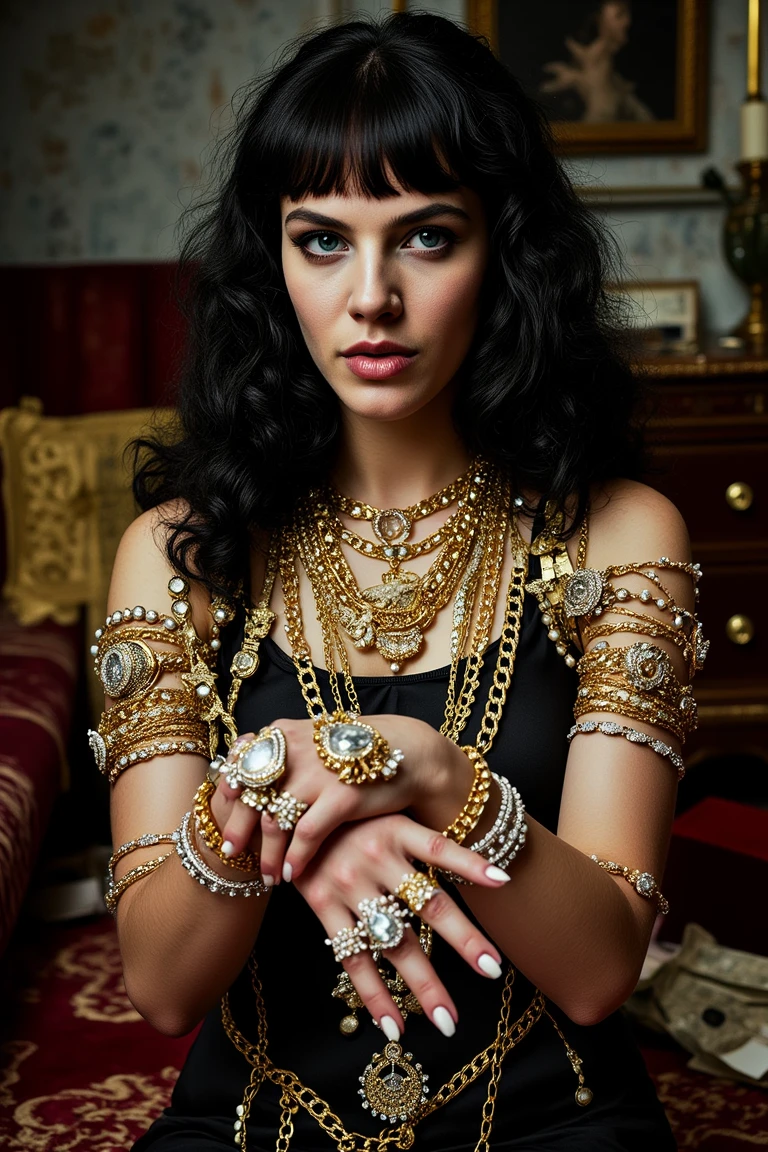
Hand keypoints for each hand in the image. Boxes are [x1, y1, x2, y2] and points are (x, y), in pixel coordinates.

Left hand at [215, 716, 471, 884]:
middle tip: (228, 855)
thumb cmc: (357, 751)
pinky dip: (295, 857)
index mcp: (284, 733)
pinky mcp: (340, 796)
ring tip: (266, 876)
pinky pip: (306, 835)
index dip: (228, 790)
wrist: (409, 753)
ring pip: (275, 821)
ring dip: (267, 854)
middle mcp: (295, 750)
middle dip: (238, 829)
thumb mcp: (316, 739)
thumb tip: (242, 773)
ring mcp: (317, 774)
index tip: (221, 813)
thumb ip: (282, 752)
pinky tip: (292, 874)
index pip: (241, 762)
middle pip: (251, 796)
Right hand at [293, 813, 509, 1037]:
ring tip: (447, 1020)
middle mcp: (374, 855)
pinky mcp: (322, 905)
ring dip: (423, 983)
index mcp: (395, 829)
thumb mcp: (382, 814)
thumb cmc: (345, 817)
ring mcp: (348, 883)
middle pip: (427, 904)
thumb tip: (473, 864)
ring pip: (394, 942)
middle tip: (492, 969)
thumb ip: (418, 839)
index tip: (503, 881)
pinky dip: (374, 994)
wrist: (282, 813)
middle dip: (462, 940)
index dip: (471, 863)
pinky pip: (353, 958)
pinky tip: (395, 1025)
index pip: (440, 848)